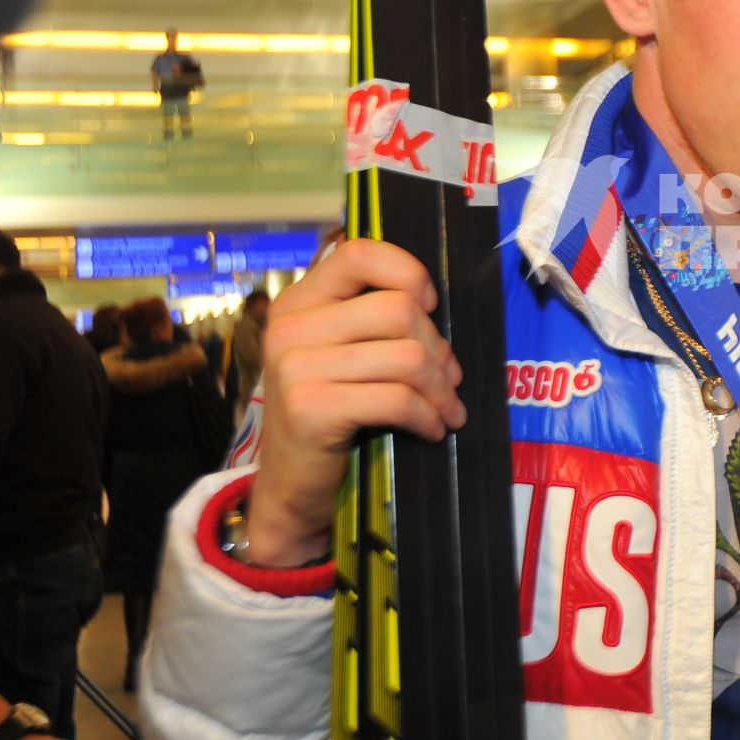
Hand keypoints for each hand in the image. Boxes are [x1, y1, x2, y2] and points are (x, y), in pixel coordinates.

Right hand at [248, 239, 465, 563]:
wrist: (293, 485)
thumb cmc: (332, 414)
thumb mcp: (342, 355)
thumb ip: (371, 320)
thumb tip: (435, 307)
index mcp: (298, 302)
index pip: (359, 253)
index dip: (408, 273)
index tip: (430, 307)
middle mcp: (290, 327)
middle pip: (398, 310)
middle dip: (438, 348)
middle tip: (450, 380)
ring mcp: (295, 367)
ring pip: (406, 357)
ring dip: (441, 389)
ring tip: (447, 409)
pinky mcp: (311, 408)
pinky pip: (397, 399)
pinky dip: (428, 416)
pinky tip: (433, 429)